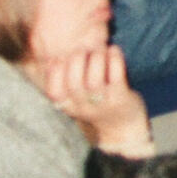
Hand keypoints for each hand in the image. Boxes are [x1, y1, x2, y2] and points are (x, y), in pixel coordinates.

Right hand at [37, 46, 151, 154]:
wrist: (123, 128)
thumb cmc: (96, 104)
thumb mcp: (75, 97)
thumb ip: (65, 80)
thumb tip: (54, 55)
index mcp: (68, 105)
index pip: (54, 92)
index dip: (54, 72)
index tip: (60, 57)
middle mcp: (83, 106)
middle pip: (74, 83)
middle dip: (76, 61)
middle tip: (83, 50)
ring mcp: (103, 103)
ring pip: (94, 81)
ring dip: (96, 59)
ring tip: (100, 49)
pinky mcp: (121, 98)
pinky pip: (116, 76)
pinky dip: (114, 59)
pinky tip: (114, 50)